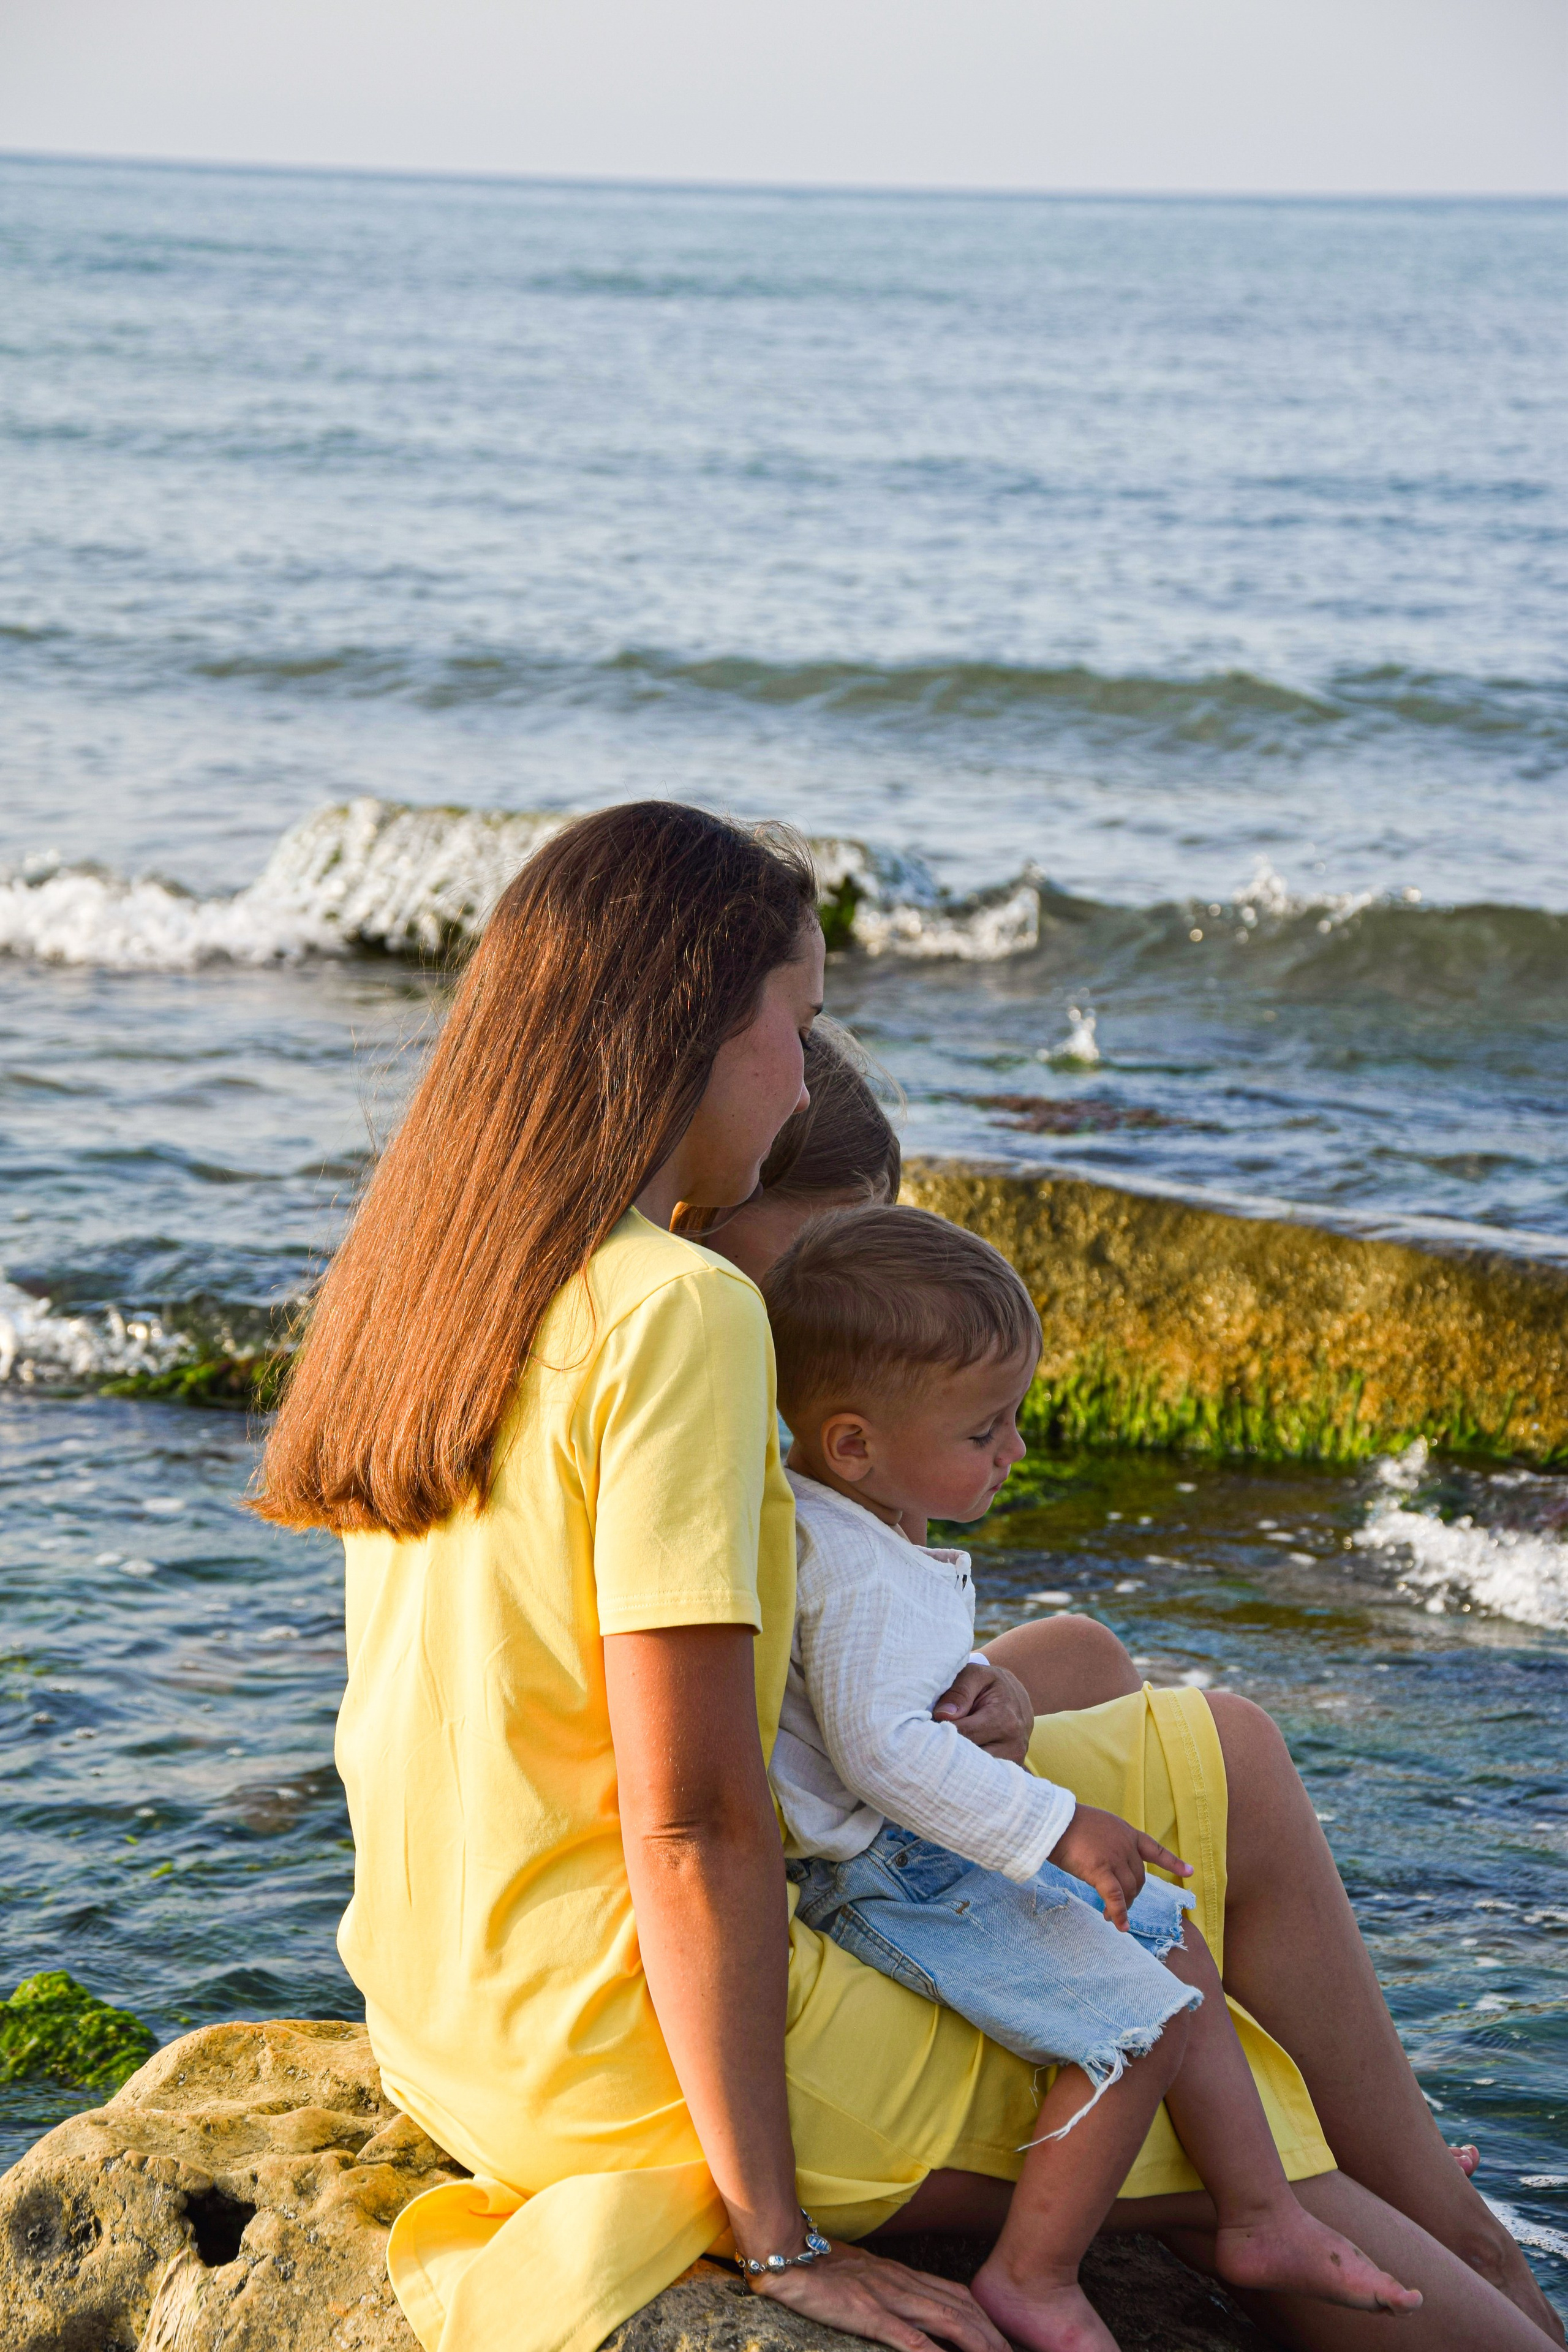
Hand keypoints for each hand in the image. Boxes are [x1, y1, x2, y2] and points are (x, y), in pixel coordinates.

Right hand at [748, 2239, 1009, 2351]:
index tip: (1003, 2336)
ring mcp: (886, 2295)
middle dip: (990, 2333)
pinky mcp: (865, 2311)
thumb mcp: (864, 2274)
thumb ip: (889, 2288)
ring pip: (942, 2318)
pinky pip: (904, 2333)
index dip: (983, 2315)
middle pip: (958, 2308)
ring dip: (973, 2341)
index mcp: (901, 2274)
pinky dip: (928, 2349)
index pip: (955, 2294)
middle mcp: (901, 2282)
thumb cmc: (822, 2266)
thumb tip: (909, 2308)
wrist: (788, 2252)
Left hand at [932, 1659, 1033, 1763]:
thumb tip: (943, 1715)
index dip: (939, 1730)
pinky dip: (966, 1772)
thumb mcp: (976, 1675)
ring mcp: (1012, 1763)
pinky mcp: (1008, 1772)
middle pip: (968, 1759)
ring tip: (941, 1750)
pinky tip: (955, 1760)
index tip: (924, 1727)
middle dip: (946, 1751)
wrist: (1017, 1698)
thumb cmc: (990, 1685)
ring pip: (973, 1773)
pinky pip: (981, 1779)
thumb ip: (959, 1691)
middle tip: (927, 1743)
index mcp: (1003, 1719)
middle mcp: (1012, 1746)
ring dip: (955, 1764)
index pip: (961, 1734)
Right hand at [1049, 1802, 1190, 1930]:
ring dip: (1122, 1907)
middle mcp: (1125, 1845)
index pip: (1154, 1850)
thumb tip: (1111, 1867)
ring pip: (1128, 1890)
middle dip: (1131, 1895)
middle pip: (1138, 1878)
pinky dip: (1119, 1913)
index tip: (1189, 1872)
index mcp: (1126, 1832)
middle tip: (1117, 1907)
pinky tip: (1120, 1926)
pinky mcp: (1101, 1870)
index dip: (1172, 1863)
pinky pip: (1114, 1897)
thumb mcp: (1099, 1828)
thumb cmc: (1069, 1824)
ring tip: (1109, 1917)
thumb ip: (1111, 1844)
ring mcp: (1114, 1857)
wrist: (1053, 1821)